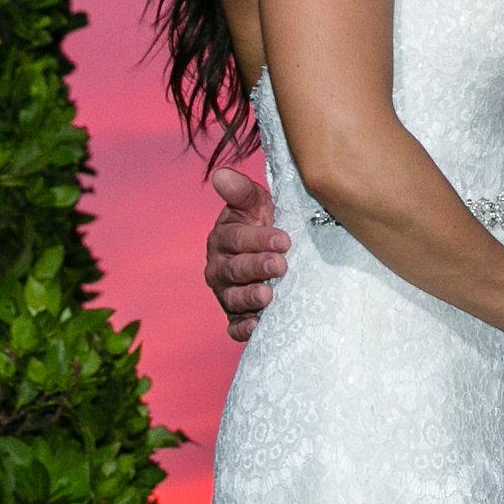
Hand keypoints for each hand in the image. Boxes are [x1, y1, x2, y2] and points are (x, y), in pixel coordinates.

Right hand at [205, 165, 292, 343]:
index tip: (284, 239)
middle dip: (257, 267)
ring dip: (249, 298)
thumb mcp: (256, 204)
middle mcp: (219, 268)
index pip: (237, 238)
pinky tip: (257, 326)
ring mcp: (226, 293)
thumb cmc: (266, 225)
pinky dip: (243, 328)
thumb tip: (221, 174)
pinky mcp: (236, 316)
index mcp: (223, 238)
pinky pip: (234, 326)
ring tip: (267, 295)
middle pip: (235, 269)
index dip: (258, 239)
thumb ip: (241, 192)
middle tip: (280, 265)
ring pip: (232, 299)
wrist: (276, 254)